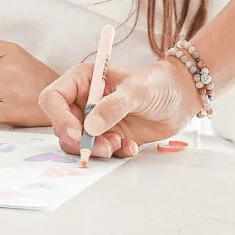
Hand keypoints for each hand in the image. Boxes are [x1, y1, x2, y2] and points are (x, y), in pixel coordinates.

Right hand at [39, 58, 196, 159]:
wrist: (181, 97)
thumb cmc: (158, 84)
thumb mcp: (137, 90)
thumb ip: (114, 106)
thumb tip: (90, 127)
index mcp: (83, 81)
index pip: (53, 98)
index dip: (58, 117)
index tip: (78, 133)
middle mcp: (84, 101)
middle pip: (63, 127)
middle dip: (80, 142)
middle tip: (105, 146)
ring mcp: (95, 121)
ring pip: (78, 144)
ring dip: (96, 150)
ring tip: (119, 145)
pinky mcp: (107, 137)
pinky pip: (98, 152)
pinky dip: (112, 154)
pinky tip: (131, 147)